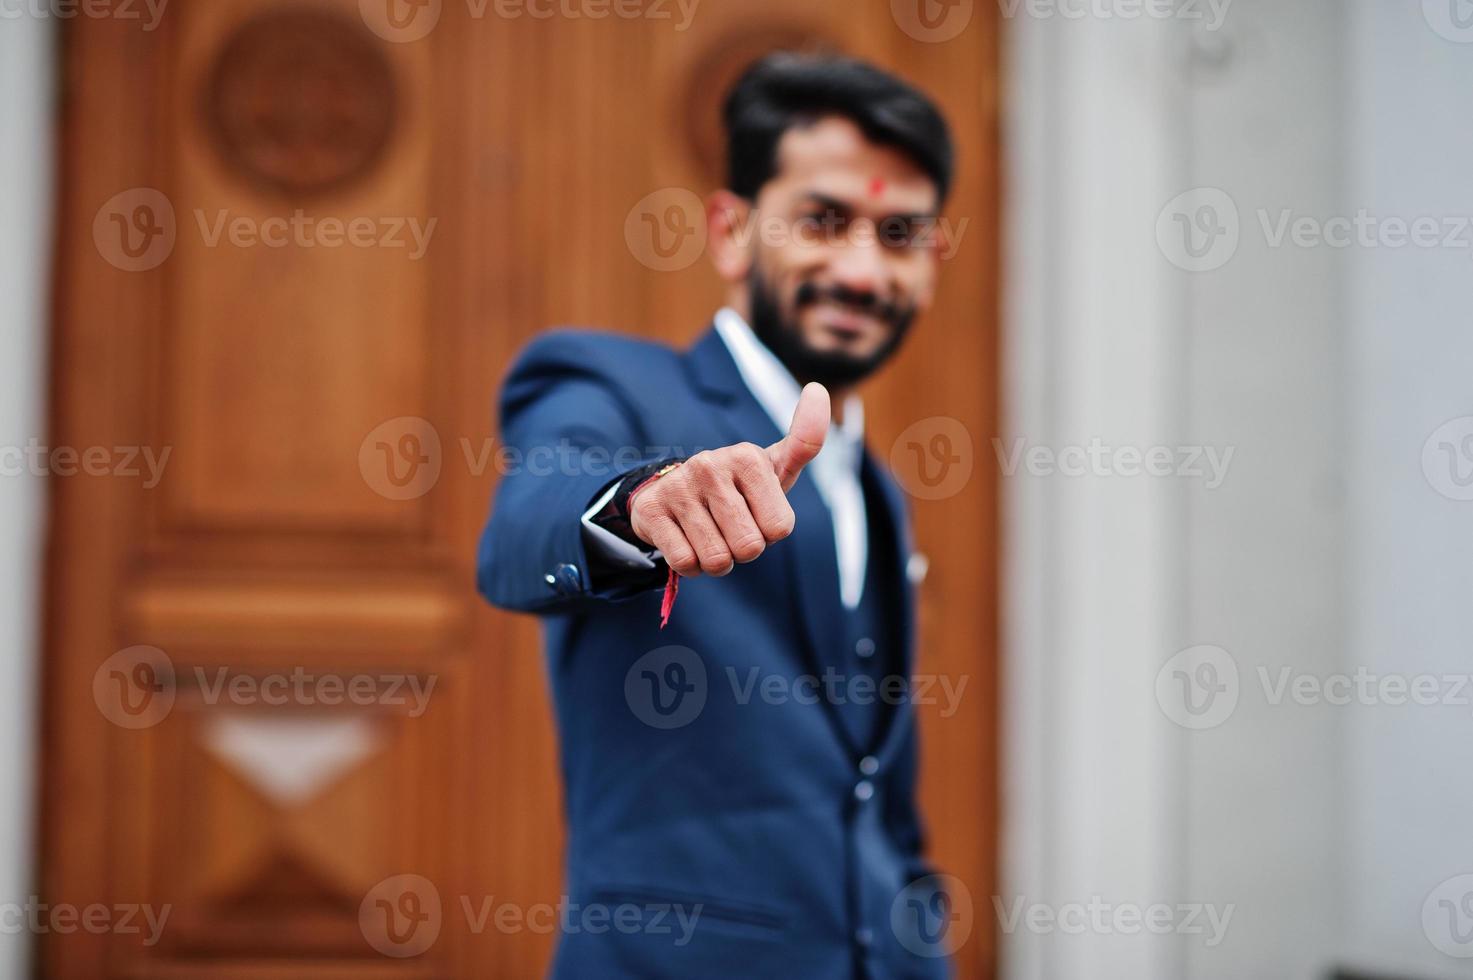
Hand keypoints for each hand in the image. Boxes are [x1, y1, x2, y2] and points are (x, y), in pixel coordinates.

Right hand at [630, 382, 830, 577]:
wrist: (673, 493)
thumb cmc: (737, 487)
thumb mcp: (774, 468)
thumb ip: (806, 440)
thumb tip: (817, 390)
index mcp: (748, 456)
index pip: (779, 529)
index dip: (769, 533)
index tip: (755, 513)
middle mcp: (710, 465)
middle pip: (749, 547)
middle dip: (743, 550)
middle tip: (729, 527)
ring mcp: (678, 486)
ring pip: (717, 559)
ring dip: (716, 561)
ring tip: (708, 535)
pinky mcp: (651, 510)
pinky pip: (685, 563)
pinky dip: (691, 565)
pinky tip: (686, 542)